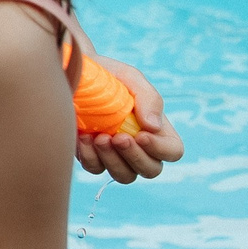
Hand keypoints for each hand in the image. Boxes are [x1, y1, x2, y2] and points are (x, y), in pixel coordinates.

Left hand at [74, 55, 184, 182]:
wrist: (75, 72)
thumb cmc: (109, 75)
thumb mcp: (131, 78)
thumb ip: (148, 99)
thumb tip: (153, 127)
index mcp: (157, 129)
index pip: (172, 152)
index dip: (160, 149)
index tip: (140, 135)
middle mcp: (139, 147)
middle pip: (150, 170)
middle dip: (135, 157)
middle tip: (118, 137)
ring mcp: (115, 154)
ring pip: (124, 176)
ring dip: (113, 161)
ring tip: (99, 137)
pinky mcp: (92, 155)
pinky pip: (95, 169)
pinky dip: (90, 157)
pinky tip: (84, 137)